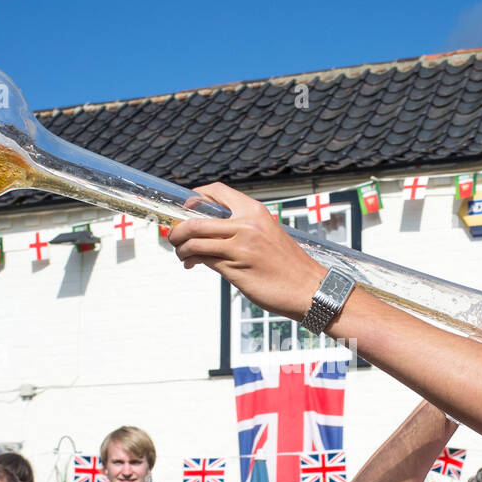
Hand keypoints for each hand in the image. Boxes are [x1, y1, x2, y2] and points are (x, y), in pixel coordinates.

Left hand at [168, 183, 327, 320]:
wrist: (308, 289)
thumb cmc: (288, 265)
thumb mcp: (268, 234)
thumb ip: (241, 228)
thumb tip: (211, 229)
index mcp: (254, 211)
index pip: (217, 192)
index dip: (195, 197)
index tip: (186, 207)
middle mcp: (245, 225)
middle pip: (196, 220)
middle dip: (178, 229)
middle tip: (173, 236)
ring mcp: (239, 247)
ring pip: (195, 241)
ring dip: (180, 248)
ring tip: (181, 254)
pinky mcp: (234, 269)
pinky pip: (204, 259)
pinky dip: (192, 260)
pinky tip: (192, 264)